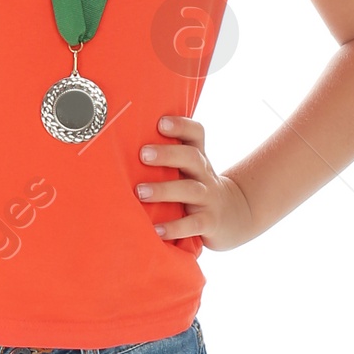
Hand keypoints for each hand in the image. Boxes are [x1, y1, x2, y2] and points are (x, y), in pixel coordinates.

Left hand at [136, 114, 255, 249]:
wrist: (233, 215)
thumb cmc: (195, 188)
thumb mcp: (187, 170)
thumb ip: (165, 159)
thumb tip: (119, 148)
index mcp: (196, 157)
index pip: (195, 134)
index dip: (180, 126)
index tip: (160, 123)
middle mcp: (204, 174)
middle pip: (191, 157)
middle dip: (168, 154)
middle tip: (143, 154)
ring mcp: (208, 198)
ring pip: (190, 189)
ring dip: (164, 190)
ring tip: (140, 192)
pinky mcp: (209, 222)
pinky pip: (193, 223)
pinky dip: (174, 227)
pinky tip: (156, 230)